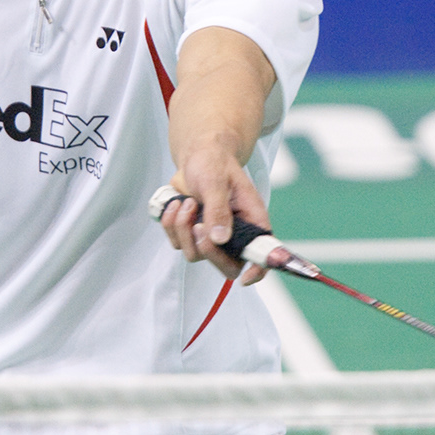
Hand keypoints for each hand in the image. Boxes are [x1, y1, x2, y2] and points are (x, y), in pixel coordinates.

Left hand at [159, 161, 267, 286]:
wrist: (196, 156)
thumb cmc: (214, 163)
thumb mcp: (217, 181)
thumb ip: (218, 210)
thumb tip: (220, 239)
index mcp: (252, 220)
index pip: (262, 254)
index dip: (258, 270)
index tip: (245, 279)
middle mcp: (234, 233)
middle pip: (227, 265)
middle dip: (208, 249)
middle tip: (198, 225)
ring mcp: (212, 236)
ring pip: (196, 254)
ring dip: (184, 229)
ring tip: (186, 202)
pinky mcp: (191, 233)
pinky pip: (177, 243)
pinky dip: (171, 224)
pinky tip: (176, 203)